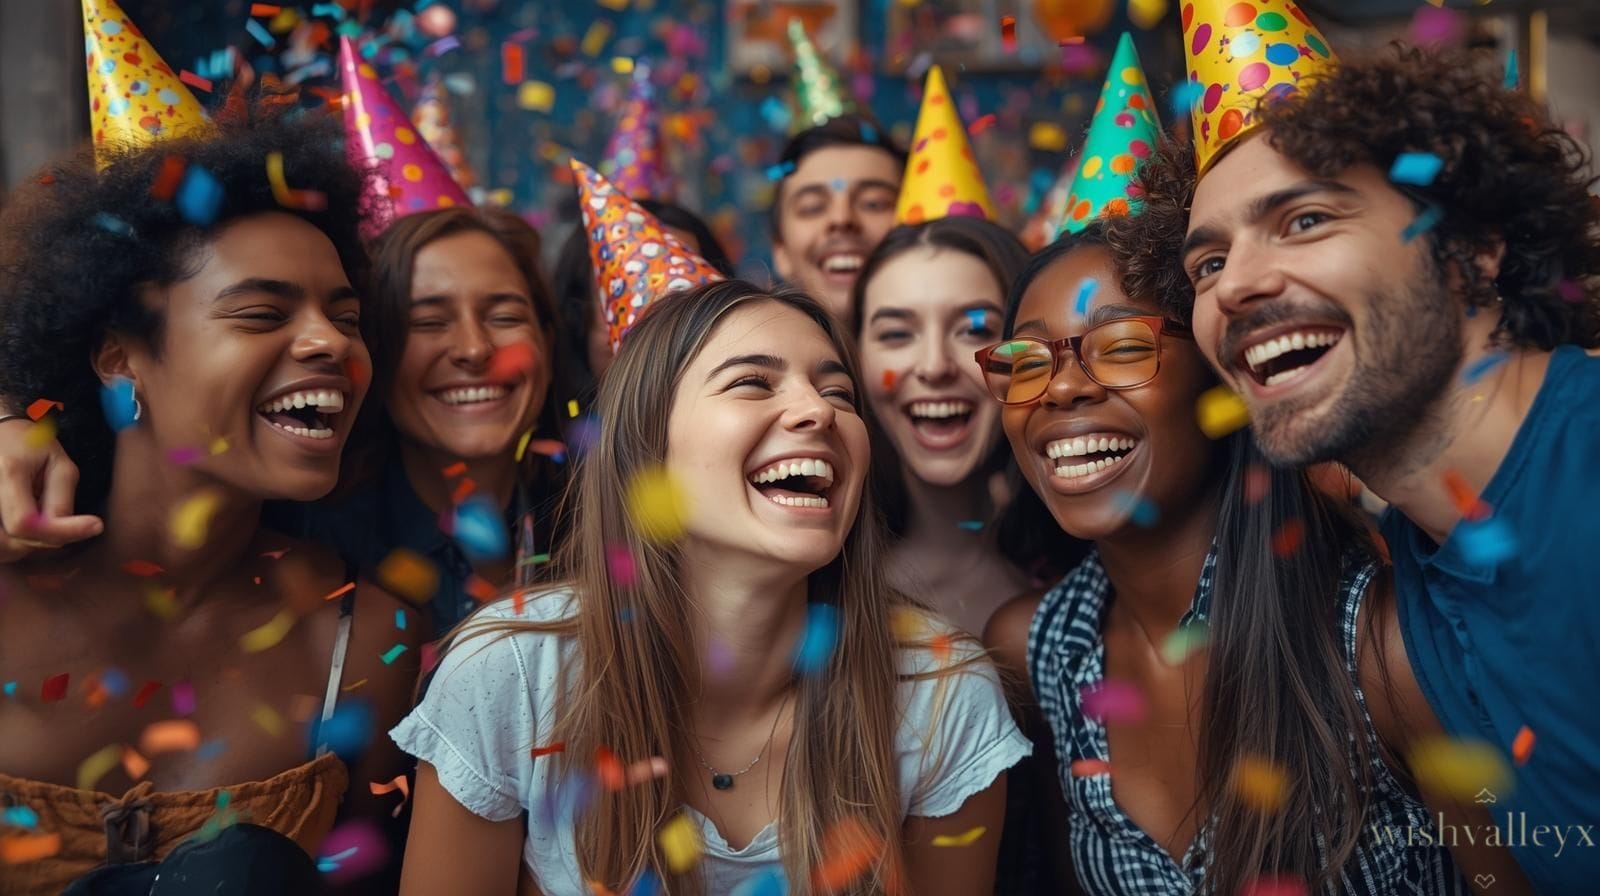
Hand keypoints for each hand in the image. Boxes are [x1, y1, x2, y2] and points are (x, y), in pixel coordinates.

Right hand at [0, 418, 101, 560]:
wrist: (1, 437)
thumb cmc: (31, 447)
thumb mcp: (58, 464)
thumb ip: (62, 499)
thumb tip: (79, 530)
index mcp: (8, 471)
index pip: (24, 523)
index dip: (59, 533)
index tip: (95, 525)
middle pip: (12, 542)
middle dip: (43, 539)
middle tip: (58, 519)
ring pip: (3, 550)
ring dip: (26, 544)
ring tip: (38, 519)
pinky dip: (13, 544)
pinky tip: (24, 527)